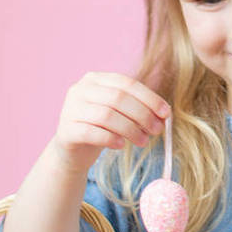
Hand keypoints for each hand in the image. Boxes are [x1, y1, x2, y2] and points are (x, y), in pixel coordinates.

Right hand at [52, 72, 171, 173]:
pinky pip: (91, 132)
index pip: (127, 83)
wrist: (73, 151)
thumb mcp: (120, 113)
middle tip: (157, 130)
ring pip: (106, 115)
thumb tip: (164, 115)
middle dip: (142, 115)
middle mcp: (80, 89)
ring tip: (143, 141)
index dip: (149, 98)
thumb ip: (139, 109)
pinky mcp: (65, 130)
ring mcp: (70, 109)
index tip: (166, 113)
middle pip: (118, 98)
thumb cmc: (101, 128)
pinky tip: (121, 145)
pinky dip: (110, 139)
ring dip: (130, 129)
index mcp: (95, 79)